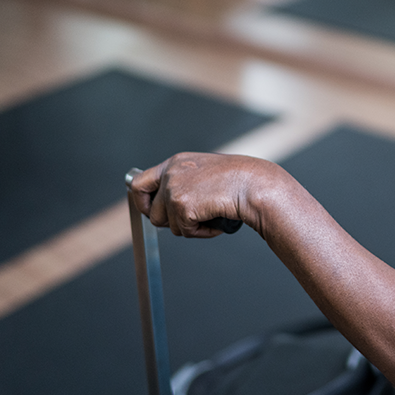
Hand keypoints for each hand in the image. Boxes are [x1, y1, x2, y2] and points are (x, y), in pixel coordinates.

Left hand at [126, 152, 291, 237]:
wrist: (254, 185)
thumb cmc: (238, 181)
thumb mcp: (204, 174)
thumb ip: (184, 183)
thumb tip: (169, 206)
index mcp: (175, 162)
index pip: (139, 182)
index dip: (142, 202)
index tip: (150, 211)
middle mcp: (171, 173)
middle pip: (150, 210)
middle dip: (166, 221)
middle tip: (186, 222)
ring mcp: (174, 189)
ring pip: (166, 224)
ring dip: (188, 227)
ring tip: (210, 217)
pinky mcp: (181, 205)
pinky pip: (183, 231)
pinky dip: (201, 232)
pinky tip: (215, 221)